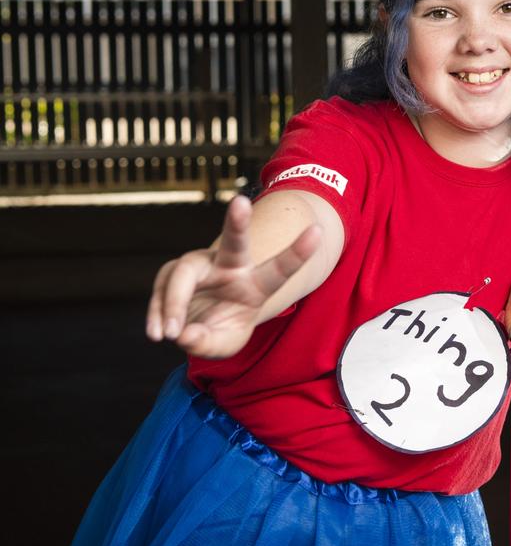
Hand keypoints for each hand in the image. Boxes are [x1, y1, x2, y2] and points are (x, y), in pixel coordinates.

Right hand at [146, 196, 320, 357]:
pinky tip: (157, 333)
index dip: (298, 252)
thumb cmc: (222, 326)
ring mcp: (201, 265)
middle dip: (237, 222)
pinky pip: (162, 288)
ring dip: (174, 303)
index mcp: (256, 283)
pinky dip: (158, 312)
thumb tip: (184, 335)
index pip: (279, 269)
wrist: (200, 318)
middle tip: (240, 202)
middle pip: (235, 242)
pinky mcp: (174, 271)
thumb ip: (208, 344)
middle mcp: (230, 266)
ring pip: (183, 273)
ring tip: (169, 335)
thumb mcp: (224, 343)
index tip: (318, 231)